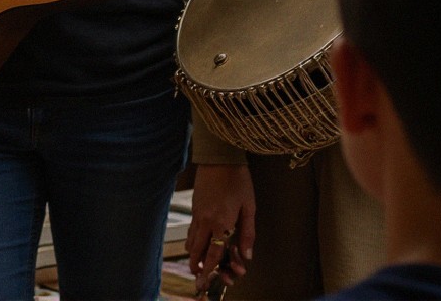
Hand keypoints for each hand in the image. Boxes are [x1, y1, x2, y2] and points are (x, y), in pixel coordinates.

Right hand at [187, 163, 255, 295]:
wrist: (219, 158)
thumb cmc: (238, 181)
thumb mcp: (249, 207)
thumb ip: (247, 233)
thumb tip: (247, 256)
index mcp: (220, 223)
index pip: (214, 253)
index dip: (211, 271)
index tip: (206, 283)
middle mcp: (205, 221)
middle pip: (197, 251)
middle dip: (198, 267)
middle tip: (199, 280)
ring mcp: (197, 213)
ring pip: (191, 241)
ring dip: (195, 255)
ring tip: (197, 265)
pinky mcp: (194, 206)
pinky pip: (191, 229)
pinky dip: (193, 241)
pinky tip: (196, 245)